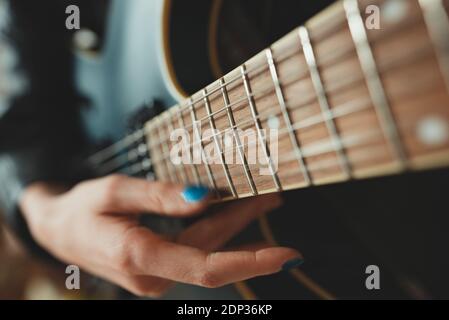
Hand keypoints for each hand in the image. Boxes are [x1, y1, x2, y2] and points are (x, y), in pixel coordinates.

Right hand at [20, 175, 301, 296]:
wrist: (57, 230)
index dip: (251, 260)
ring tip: (261, 201)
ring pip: (207, 252)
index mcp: (139, 258)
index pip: (207, 266)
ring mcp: (156, 278)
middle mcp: (152, 277)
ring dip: (236, 229)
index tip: (287, 253)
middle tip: (274, 196)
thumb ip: (161, 197)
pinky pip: (196, 252)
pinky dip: (217, 233)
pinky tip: (233, 216)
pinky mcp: (159, 270)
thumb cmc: (81, 208)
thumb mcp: (115, 191)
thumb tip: (206, 196)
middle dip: (248, 227)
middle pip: (213, 253)